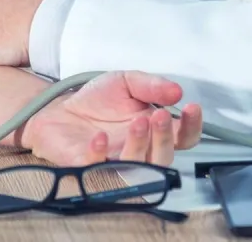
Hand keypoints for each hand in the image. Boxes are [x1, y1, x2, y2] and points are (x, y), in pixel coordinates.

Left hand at [21, 71, 202, 166]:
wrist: (59, 109)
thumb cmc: (97, 100)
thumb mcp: (125, 82)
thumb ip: (151, 85)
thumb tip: (177, 91)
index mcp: (154, 131)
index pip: (183, 138)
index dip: (192, 126)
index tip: (191, 107)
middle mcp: (140, 151)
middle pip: (164, 157)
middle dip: (165, 138)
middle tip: (158, 115)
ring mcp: (115, 162)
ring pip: (138, 169)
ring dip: (140, 146)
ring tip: (136, 122)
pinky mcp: (89, 168)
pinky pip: (99, 170)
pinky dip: (100, 155)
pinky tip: (98, 137)